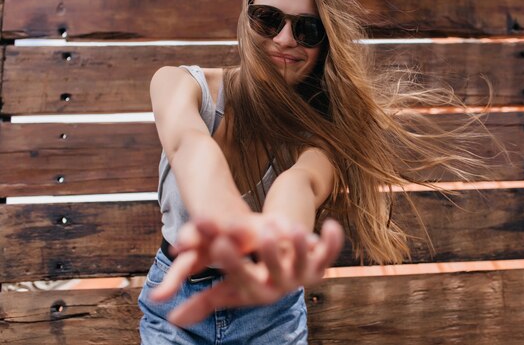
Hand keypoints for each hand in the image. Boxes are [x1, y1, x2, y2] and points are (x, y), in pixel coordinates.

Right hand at [150, 217, 343, 326]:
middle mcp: (282, 285)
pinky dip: (334, 241)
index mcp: (257, 291)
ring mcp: (304, 274)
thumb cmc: (253, 279)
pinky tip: (332, 225)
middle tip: (261, 234)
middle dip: (269, 254)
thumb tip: (171, 317)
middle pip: (276, 272)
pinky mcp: (322, 264)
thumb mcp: (229, 289)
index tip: (221, 244)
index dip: (232, 263)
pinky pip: (331, 252)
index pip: (242, 278)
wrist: (287, 275)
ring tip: (289, 226)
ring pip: (303, 260)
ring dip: (298, 244)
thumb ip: (203, 301)